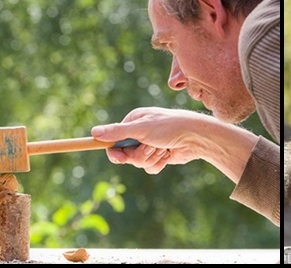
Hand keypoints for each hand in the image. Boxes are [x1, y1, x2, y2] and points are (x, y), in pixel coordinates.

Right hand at [92, 107, 259, 181]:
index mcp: (133, 121)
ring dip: (151, 158)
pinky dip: (158, 163)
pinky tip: (168, 154)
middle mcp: (139, 133)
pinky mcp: (158, 156)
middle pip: (126, 154)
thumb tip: (94, 132)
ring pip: (138, 163)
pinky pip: (150, 168)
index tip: (118, 158)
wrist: (196, 137)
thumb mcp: (141, 129)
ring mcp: (149, 145)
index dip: (115, 151)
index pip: (113, 139)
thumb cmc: (169, 127)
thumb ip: (117, 132)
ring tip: (163, 148)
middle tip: (150, 147)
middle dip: (139, 155)